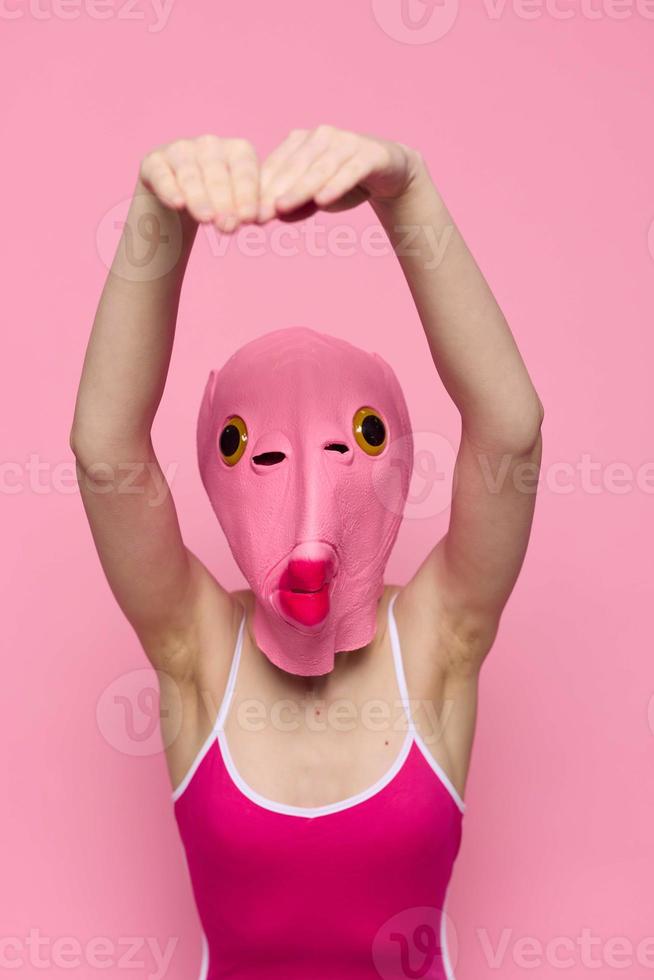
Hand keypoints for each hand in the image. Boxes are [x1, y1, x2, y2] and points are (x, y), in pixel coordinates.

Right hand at [139, 135, 259, 232]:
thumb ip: (248, 209)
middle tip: (228, 226)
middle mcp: (210, 145)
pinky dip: (170, 189)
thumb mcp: (237, 203)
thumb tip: (257, 219)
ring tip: (206, 219)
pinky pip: (162, 176)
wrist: (178, 199)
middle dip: (224, 201)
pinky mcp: (154, 162)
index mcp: (238, 151)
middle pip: (218, 174)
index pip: (245, 171)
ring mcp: (180, 150)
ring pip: (191, 176)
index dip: (246, 195)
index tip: (249, 219)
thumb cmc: (218, 201)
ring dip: (199, 198)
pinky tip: (177, 204)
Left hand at [258, 125, 420, 222]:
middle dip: (274, 193)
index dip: (260, 192)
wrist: (389, 172)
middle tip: (258, 217)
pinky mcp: (369, 153)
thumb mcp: (316, 198)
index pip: (275, 168)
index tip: (246, 216)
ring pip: (319, 169)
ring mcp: (346, 142)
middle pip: (293, 168)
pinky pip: (350, 171)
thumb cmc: (344, 183)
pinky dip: (336, 185)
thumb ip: (297, 205)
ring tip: (282, 208)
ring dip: (300, 189)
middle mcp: (320, 136)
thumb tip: (274, 215)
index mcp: (300, 143)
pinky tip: (323, 201)